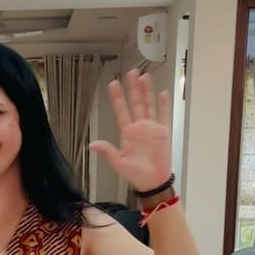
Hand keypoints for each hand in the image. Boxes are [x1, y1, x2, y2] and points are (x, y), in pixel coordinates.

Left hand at [89, 70, 171, 192]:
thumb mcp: (118, 162)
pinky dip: (163, 105)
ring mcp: (151, 128)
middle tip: (131, 72)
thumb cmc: (135, 174)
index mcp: (127, 133)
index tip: (112, 84)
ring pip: (148, 105)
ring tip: (144, 77)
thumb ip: (107, 151)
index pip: (121, 111)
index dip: (117, 98)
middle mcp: (139, 127)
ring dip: (146, 91)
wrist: (152, 181)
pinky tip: (161, 93)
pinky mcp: (163, 132)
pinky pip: (163, 115)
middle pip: (135, 103)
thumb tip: (92, 145)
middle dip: (132, 88)